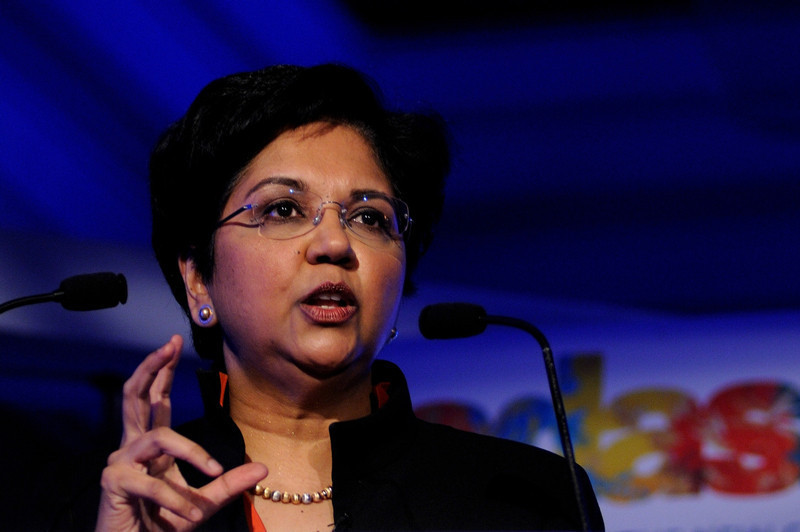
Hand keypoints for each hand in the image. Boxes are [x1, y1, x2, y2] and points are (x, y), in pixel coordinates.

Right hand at [95, 335, 266, 530]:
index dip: (162, 370)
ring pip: (157, 435)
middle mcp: (133, 447)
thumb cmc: (163, 524)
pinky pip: (151, 482)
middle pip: (135, 396)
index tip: (174, 343)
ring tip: (212, 472)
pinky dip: (174, 497)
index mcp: (153, 446)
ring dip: (190, 452)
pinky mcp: (114, 482)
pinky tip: (187, 511)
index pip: (155, 399)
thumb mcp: (203, 504)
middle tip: (168, 345)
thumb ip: (228, 484)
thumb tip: (264, 469)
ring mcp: (121, 462)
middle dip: (151, 368)